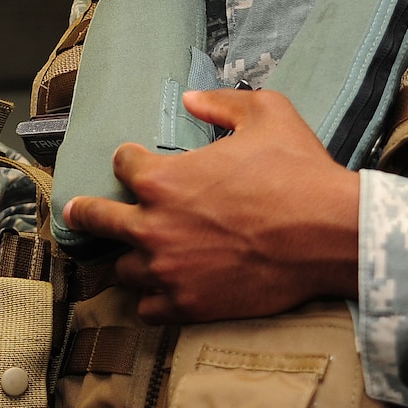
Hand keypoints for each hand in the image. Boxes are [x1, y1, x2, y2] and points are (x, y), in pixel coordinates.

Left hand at [62, 88, 359, 323]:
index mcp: (163, 179)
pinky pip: (148, 308)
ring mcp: (167, 270)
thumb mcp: (267, 113)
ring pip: (124, 269)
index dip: (132, 159)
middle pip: (98, 219)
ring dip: (131, 258)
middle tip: (77, 211)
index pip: (123, 164)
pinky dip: (152, 299)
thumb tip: (192, 99)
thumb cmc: (299, 173)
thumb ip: (222, 103)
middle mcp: (153, 227)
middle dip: (87, 212)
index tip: (136, 161)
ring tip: (140, 255)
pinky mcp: (188, 305)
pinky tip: (160, 291)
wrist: (329, 235)